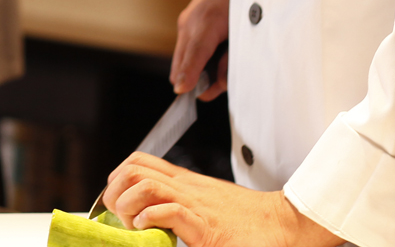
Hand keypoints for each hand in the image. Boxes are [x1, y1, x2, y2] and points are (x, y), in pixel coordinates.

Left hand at [104, 152, 344, 246]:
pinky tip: (150, 231)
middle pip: (134, 168)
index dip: (117, 180)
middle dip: (114, 191)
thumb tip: (150, 221)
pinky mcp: (204, 225)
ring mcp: (194, 203)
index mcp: (184, 183)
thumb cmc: (245, 222)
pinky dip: (150, 219)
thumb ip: (181, 209)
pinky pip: (168, 210)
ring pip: (145, 183)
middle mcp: (185, 187)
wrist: (281, 223)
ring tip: (131, 224)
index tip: (113, 204)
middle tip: (117, 216)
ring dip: (126, 205)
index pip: (140, 162)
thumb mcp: (206, 207)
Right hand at [171, 0, 231, 97]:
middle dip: (197, 80)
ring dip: (199, 69)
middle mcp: (190, 22)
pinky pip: (187, 48)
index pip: (193, 57)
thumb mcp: (244, 32)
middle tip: (220, 81)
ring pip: (182, 59)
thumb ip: (230, 60)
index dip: (190, 77)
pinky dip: (198, 57)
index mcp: (207, 22)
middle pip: (181, 64)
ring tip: (224, 58)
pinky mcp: (187, 20)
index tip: (183, 93)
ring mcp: (186, 20)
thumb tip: (217, 85)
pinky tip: (218, 48)